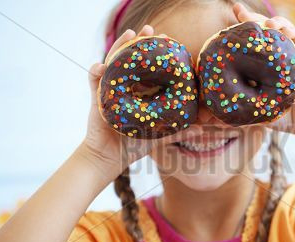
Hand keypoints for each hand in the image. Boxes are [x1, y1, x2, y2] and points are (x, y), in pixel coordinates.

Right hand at [81, 26, 201, 180]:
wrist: (109, 159)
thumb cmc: (133, 146)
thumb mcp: (158, 136)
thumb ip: (177, 131)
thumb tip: (201, 128)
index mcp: (140, 93)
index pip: (147, 67)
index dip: (156, 53)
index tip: (168, 41)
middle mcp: (125, 87)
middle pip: (130, 59)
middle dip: (139, 42)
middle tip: (150, 30)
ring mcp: (110, 90)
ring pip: (113, 62)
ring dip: (120, 47)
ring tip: (130, 34)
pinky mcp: (96, 98)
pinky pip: (93, 81)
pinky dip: (95, 72)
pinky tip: (101, 66)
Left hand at [233, 3, 294, 137]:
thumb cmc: (279, 117)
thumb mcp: (250, 112)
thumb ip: (230, 112)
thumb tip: (203, 118)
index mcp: (259, 67)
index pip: (247, 45)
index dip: (236, 33)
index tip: (224, 23)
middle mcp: (272, 58)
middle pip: (262, 32)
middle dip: (250, 18)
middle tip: (238, 10)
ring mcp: (288, 56)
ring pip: (280, 30)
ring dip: (273, 22)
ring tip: (267, 23)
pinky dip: (291, 31)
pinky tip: (283, 29)